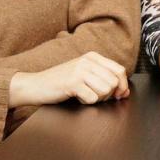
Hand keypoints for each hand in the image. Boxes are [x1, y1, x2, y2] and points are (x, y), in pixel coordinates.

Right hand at [9, 51, 129, 107]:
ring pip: (105, 90)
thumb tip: (125, 92)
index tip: (118, 95)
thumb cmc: (61, 82)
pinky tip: (78, 98)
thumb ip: (104, 79)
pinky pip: (93, 98)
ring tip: (85, 96)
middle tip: (95, 96)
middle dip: (108, 95)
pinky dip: (87, 102)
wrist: (34, 85)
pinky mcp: (72, 83)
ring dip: (98, 99)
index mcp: (93, 57)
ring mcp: (80, 71)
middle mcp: (88, 61)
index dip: (122, 85)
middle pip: (114, 82)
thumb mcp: (84, 75)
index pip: (119, 70)